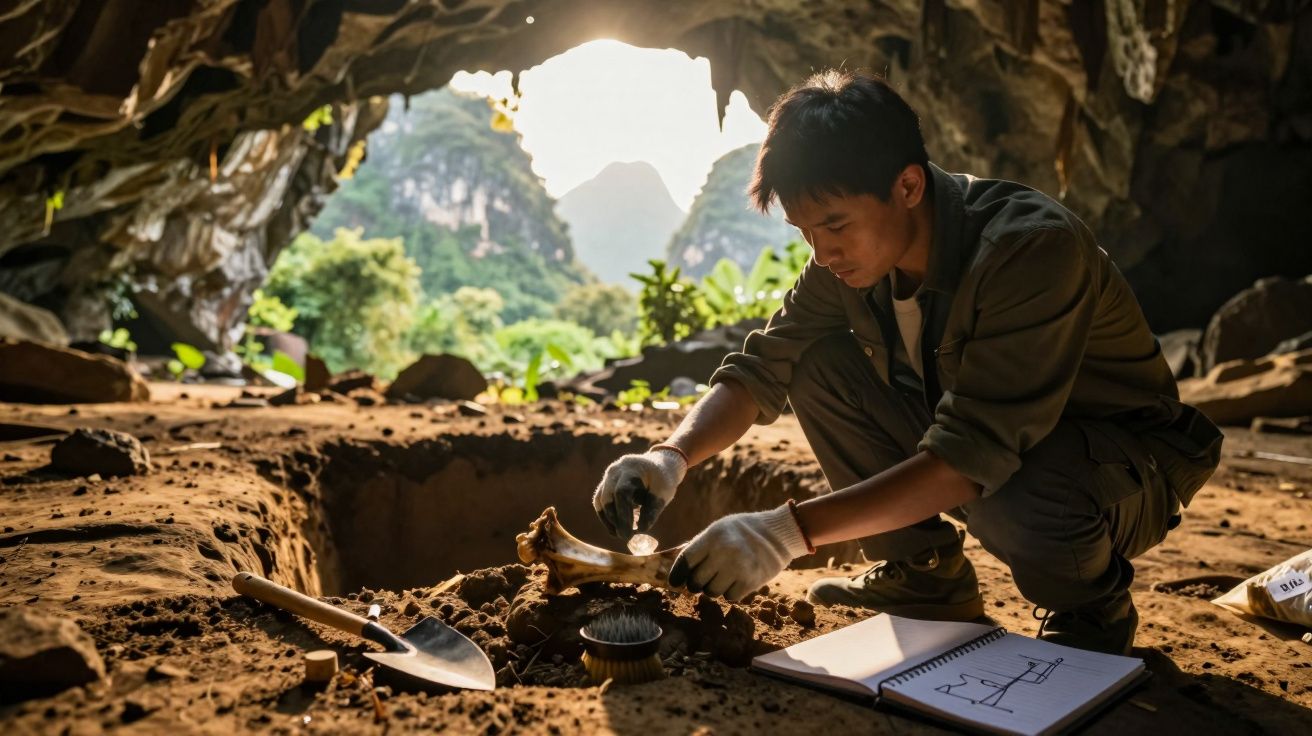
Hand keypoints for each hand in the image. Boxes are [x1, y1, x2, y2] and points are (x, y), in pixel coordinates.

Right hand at [592, 448, 686, 539]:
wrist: (659, 465)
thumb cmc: (663, 479)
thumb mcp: (663, 493)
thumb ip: (653, 510)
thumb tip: (642, 529)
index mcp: (631, 467)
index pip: (622, 492)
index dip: (623, 514)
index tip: (629, 533)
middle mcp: (615, 470)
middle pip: (608, 496)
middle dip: (615, 519)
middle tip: (625, 537)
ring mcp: (608, 477)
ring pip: (601, 500)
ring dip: (609, 519)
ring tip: (619, 534)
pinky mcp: (606, 485)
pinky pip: (601, 502)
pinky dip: (607, 516)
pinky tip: (615, 529)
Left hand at [668, 504, 810, 600]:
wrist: (777, 534)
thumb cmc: (742, 531)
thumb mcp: (719, 530)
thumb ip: (700, 547)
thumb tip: (678, 569)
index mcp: (712, 536)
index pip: (686, 561)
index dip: (678, 574)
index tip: (675, 582)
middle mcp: (723, 552)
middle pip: (696, 581)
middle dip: (697, 583)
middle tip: (704, 579)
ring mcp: (737, 568)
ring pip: (712, 592)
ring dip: (714, 589)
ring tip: (723, 577)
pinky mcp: (750, 581)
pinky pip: (729, 597)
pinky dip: (730, 592)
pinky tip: (736, 580)